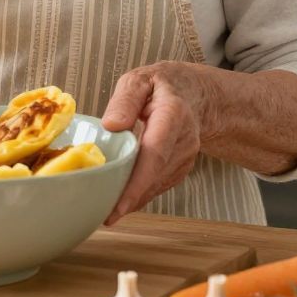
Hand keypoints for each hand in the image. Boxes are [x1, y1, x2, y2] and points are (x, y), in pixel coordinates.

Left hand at [100, 63, 209, 224]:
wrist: (194, 95)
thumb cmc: (160, 86)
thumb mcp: (139, 80)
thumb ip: (125, 99)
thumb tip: (111, 126)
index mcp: (173, 114)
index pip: (155, 153)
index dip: (137, 182)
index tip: (119, 205)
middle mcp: (184, 140)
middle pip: (155, 176)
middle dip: (128, 198)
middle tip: (102, 216)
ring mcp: (186, 157)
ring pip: (157, 185)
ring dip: (133, 200)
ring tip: (106, 212)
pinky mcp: (182, 168)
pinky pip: (159, 186)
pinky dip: (140, 195)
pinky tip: (122, 200)